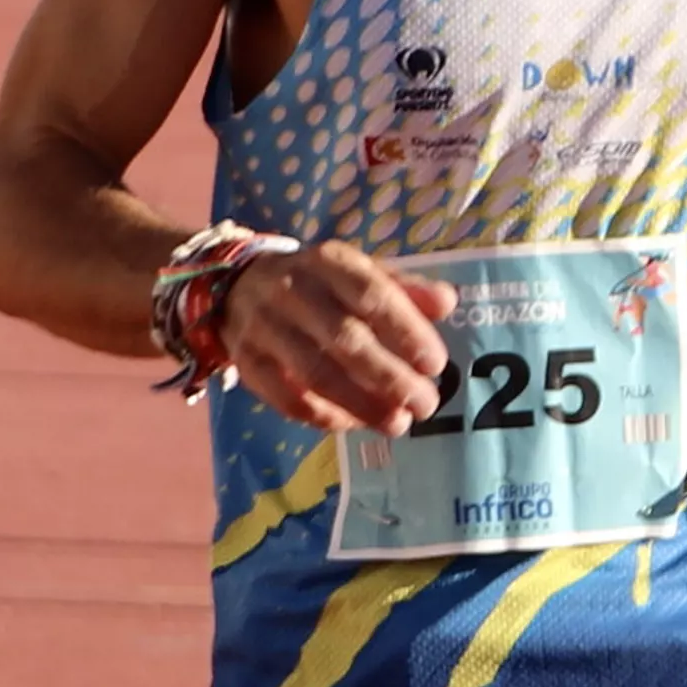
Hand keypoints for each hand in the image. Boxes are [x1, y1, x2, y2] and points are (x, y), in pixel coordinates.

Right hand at [219, 242, 458, 433]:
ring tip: (398, 423)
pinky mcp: (247, 362)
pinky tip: (355, 424)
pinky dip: (324, 416)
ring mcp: (264, 327)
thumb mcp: (361, 273)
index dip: (406, 331)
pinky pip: (286, 397)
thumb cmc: (320, 284)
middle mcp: (292, 291)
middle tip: (425, 404)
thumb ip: (406, 289)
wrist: (238, 286)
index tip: (435, 364)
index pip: (371, 294)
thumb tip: (448, 302)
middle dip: (390, 377)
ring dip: (361, 404)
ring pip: (315, 373)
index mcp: (329, 262)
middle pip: (345, 339)